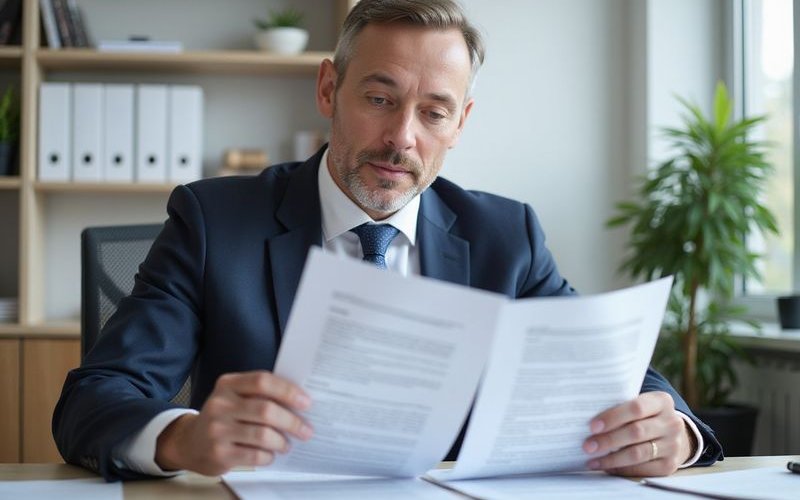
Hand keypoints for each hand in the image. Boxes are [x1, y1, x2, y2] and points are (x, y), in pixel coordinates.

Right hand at [155, 371, 312, 475]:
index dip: (288, 391)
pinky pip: (255, 455)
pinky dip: (269, 456)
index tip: (306, 402)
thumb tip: (299, 403)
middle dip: (292, 421)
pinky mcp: (219, 453)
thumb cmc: (224, 417)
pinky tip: (270, 454)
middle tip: (306, 430)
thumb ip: (260, 395)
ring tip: (287, 444)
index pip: (262, 381)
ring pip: (263, 434)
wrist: (190, 442)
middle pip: (266, 410)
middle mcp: (220, 404)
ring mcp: (217, 429)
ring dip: (282, 441)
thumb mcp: (235, 397)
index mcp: (227, 384)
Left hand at [582, 391, 693, 476]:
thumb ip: (619, 406)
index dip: (613, 417)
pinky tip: (606, 467)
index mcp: (662, 401)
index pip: (636, 408)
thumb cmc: (643, 415)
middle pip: (636, 432)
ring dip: (611, 458)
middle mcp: (671, 423)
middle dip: (608, 440)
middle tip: (587, 446)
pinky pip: (642, 469)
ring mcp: (673, 445)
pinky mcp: (669, 465)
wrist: (669, 433)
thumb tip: (584, 415)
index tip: (592, 426)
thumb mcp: (638, 403)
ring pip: (638, 453)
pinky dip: (621, 469)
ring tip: (592, 459)